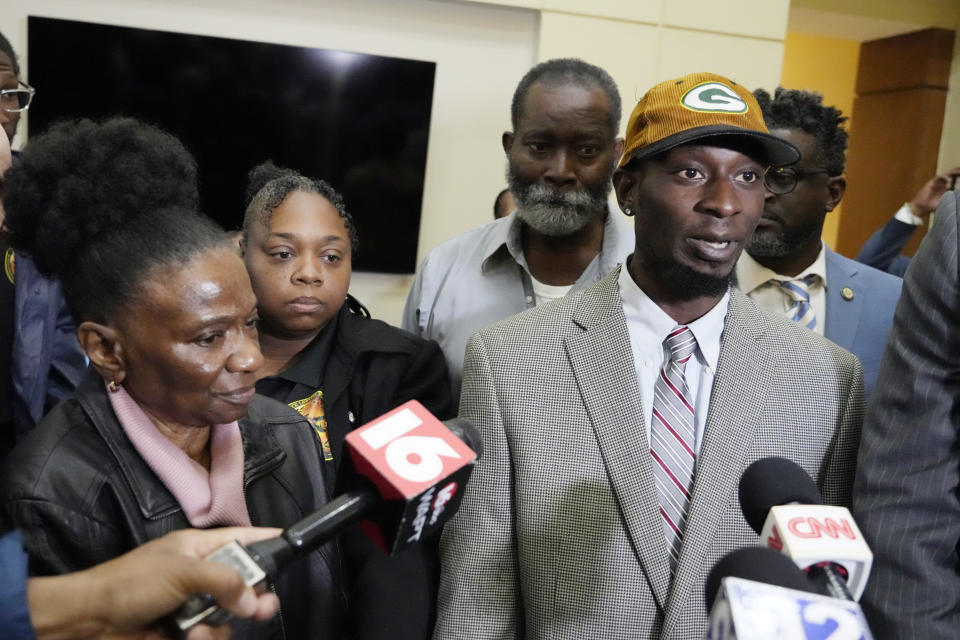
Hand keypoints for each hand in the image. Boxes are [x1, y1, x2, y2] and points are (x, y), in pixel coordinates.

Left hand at [27, 526, 282, 639]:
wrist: (90, 623)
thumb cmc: (133, 583)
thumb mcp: (182, 572)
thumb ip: (224, 579)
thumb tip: (253, 600)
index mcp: (199, 548)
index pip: (243, 539)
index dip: (267, 541)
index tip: (291, 544)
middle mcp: (201, 574)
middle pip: (243, 582)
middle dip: (255, 596)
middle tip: (265, 608)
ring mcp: (193, 604)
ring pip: (229, 615)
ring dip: (221, 625)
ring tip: (203, 631)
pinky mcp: (185, 631)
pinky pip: (211, 635)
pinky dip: (205, 638)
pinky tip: (191, 638)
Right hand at [909, 166, 959, 215]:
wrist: (922, 207)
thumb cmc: (933, 206)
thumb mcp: (946, 202)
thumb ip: (953, 198)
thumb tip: (958, 194)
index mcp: (948, 188)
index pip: (956, 180)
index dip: (959, 177)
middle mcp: (943, 184)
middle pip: (952, 175)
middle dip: (958, 172)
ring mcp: (938, 182)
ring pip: (947, 174)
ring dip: (953, 172)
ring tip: (959, 172)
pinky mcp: (932, 182)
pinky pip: (939, 177)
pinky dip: (944, 177)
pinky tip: (949, 179)